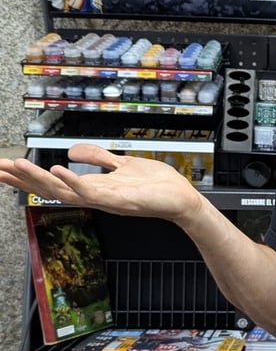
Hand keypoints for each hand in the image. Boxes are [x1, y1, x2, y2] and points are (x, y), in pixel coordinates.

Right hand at [0, 143, 201, 221]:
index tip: (3, 168)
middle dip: (22, 180)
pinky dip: (73, 180)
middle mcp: (92, 196)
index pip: (52, 183)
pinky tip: (57, 169)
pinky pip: (91, 191)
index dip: (26, 177)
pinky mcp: (119, 200)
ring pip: (63, 191)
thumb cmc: (156, 185)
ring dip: (38, 179)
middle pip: (49, 189)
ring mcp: (104, 200)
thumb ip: (97, 157)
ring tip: (16, 166)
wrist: (182, 199)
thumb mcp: (121, 164)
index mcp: (91, 188)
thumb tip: (70, 150)